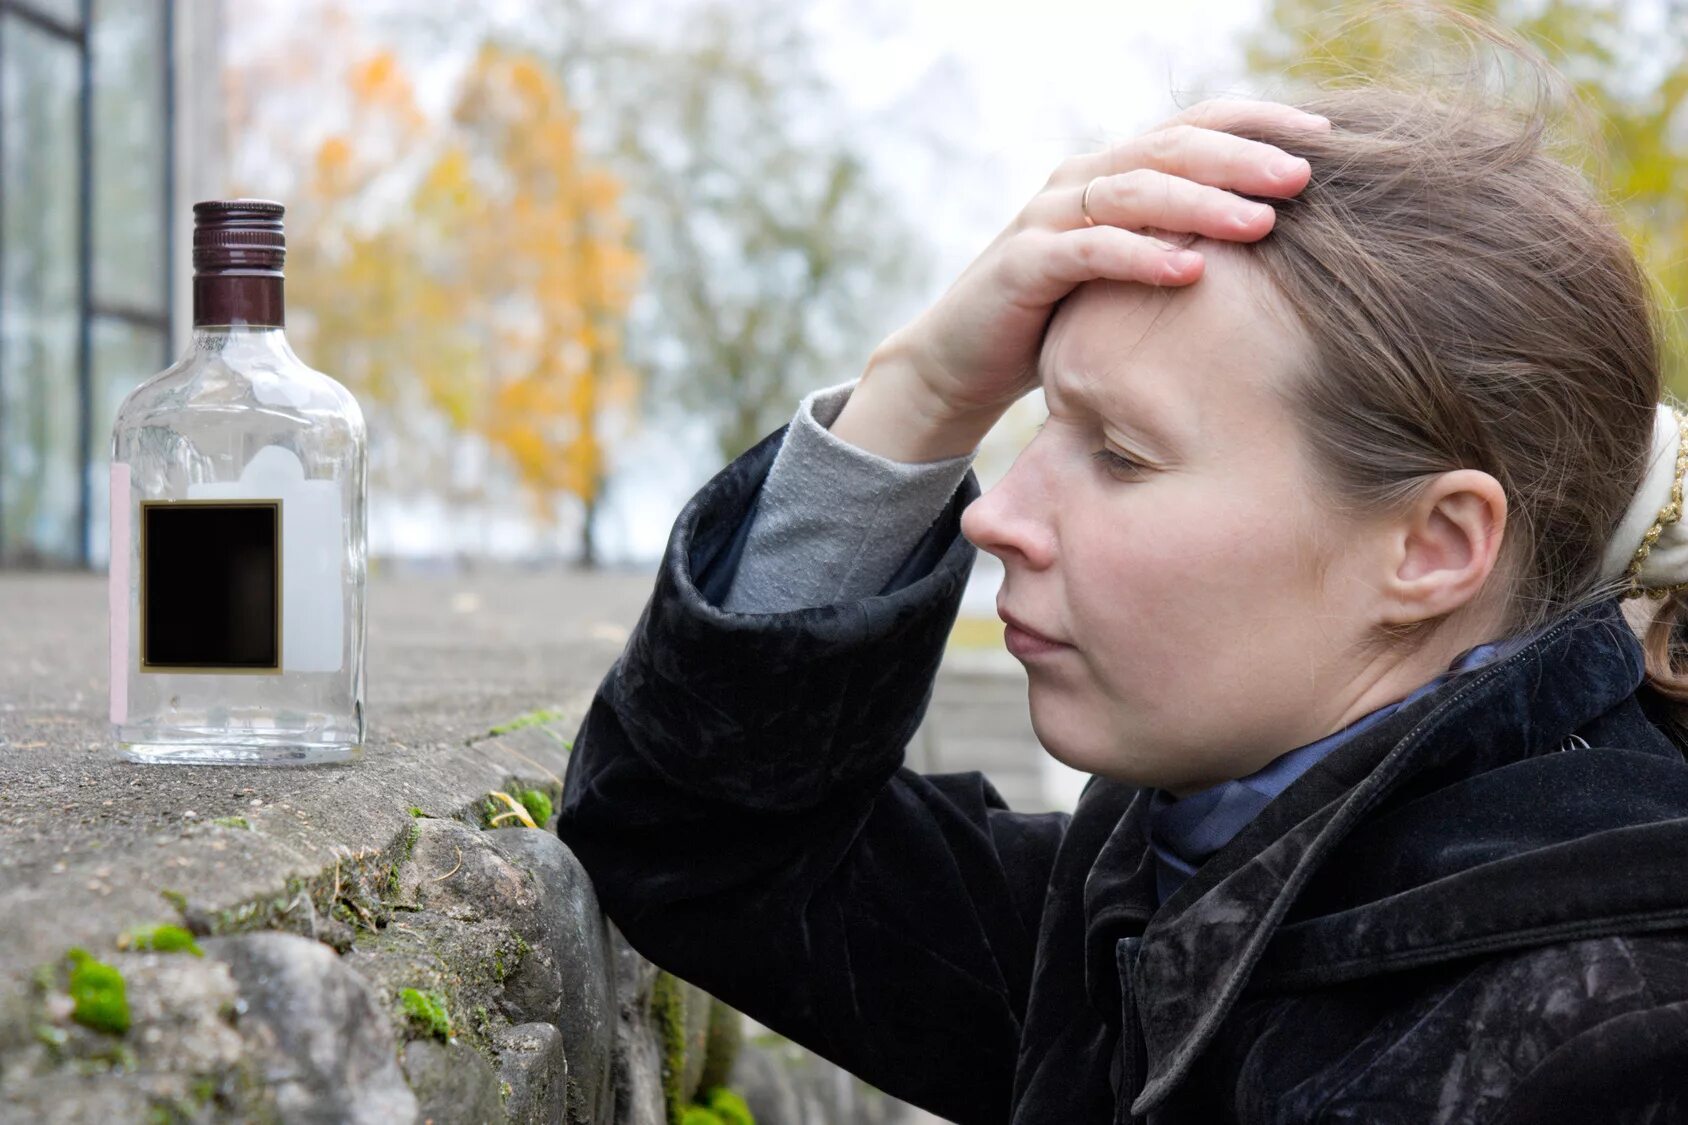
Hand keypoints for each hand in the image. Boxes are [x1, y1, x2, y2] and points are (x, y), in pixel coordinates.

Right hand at [835, 98, 1331, 460]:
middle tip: (1304, 173)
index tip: (1326, 136)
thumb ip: (1180, 243)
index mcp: (1112, 172)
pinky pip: (1088, 250)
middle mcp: (1080, 181)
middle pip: (1170, 147)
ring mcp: (1047, 219)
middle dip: (1242, 157)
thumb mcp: (1128, 276)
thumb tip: (1277, 238)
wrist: (960, 363)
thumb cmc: (1058, 322)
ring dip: (1201, 203)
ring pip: (1133, 190)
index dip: (1258, 122)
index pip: (1193, 126)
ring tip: (1261, 221)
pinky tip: (1188, 269)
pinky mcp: (1022, 266)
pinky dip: (1139, 256)